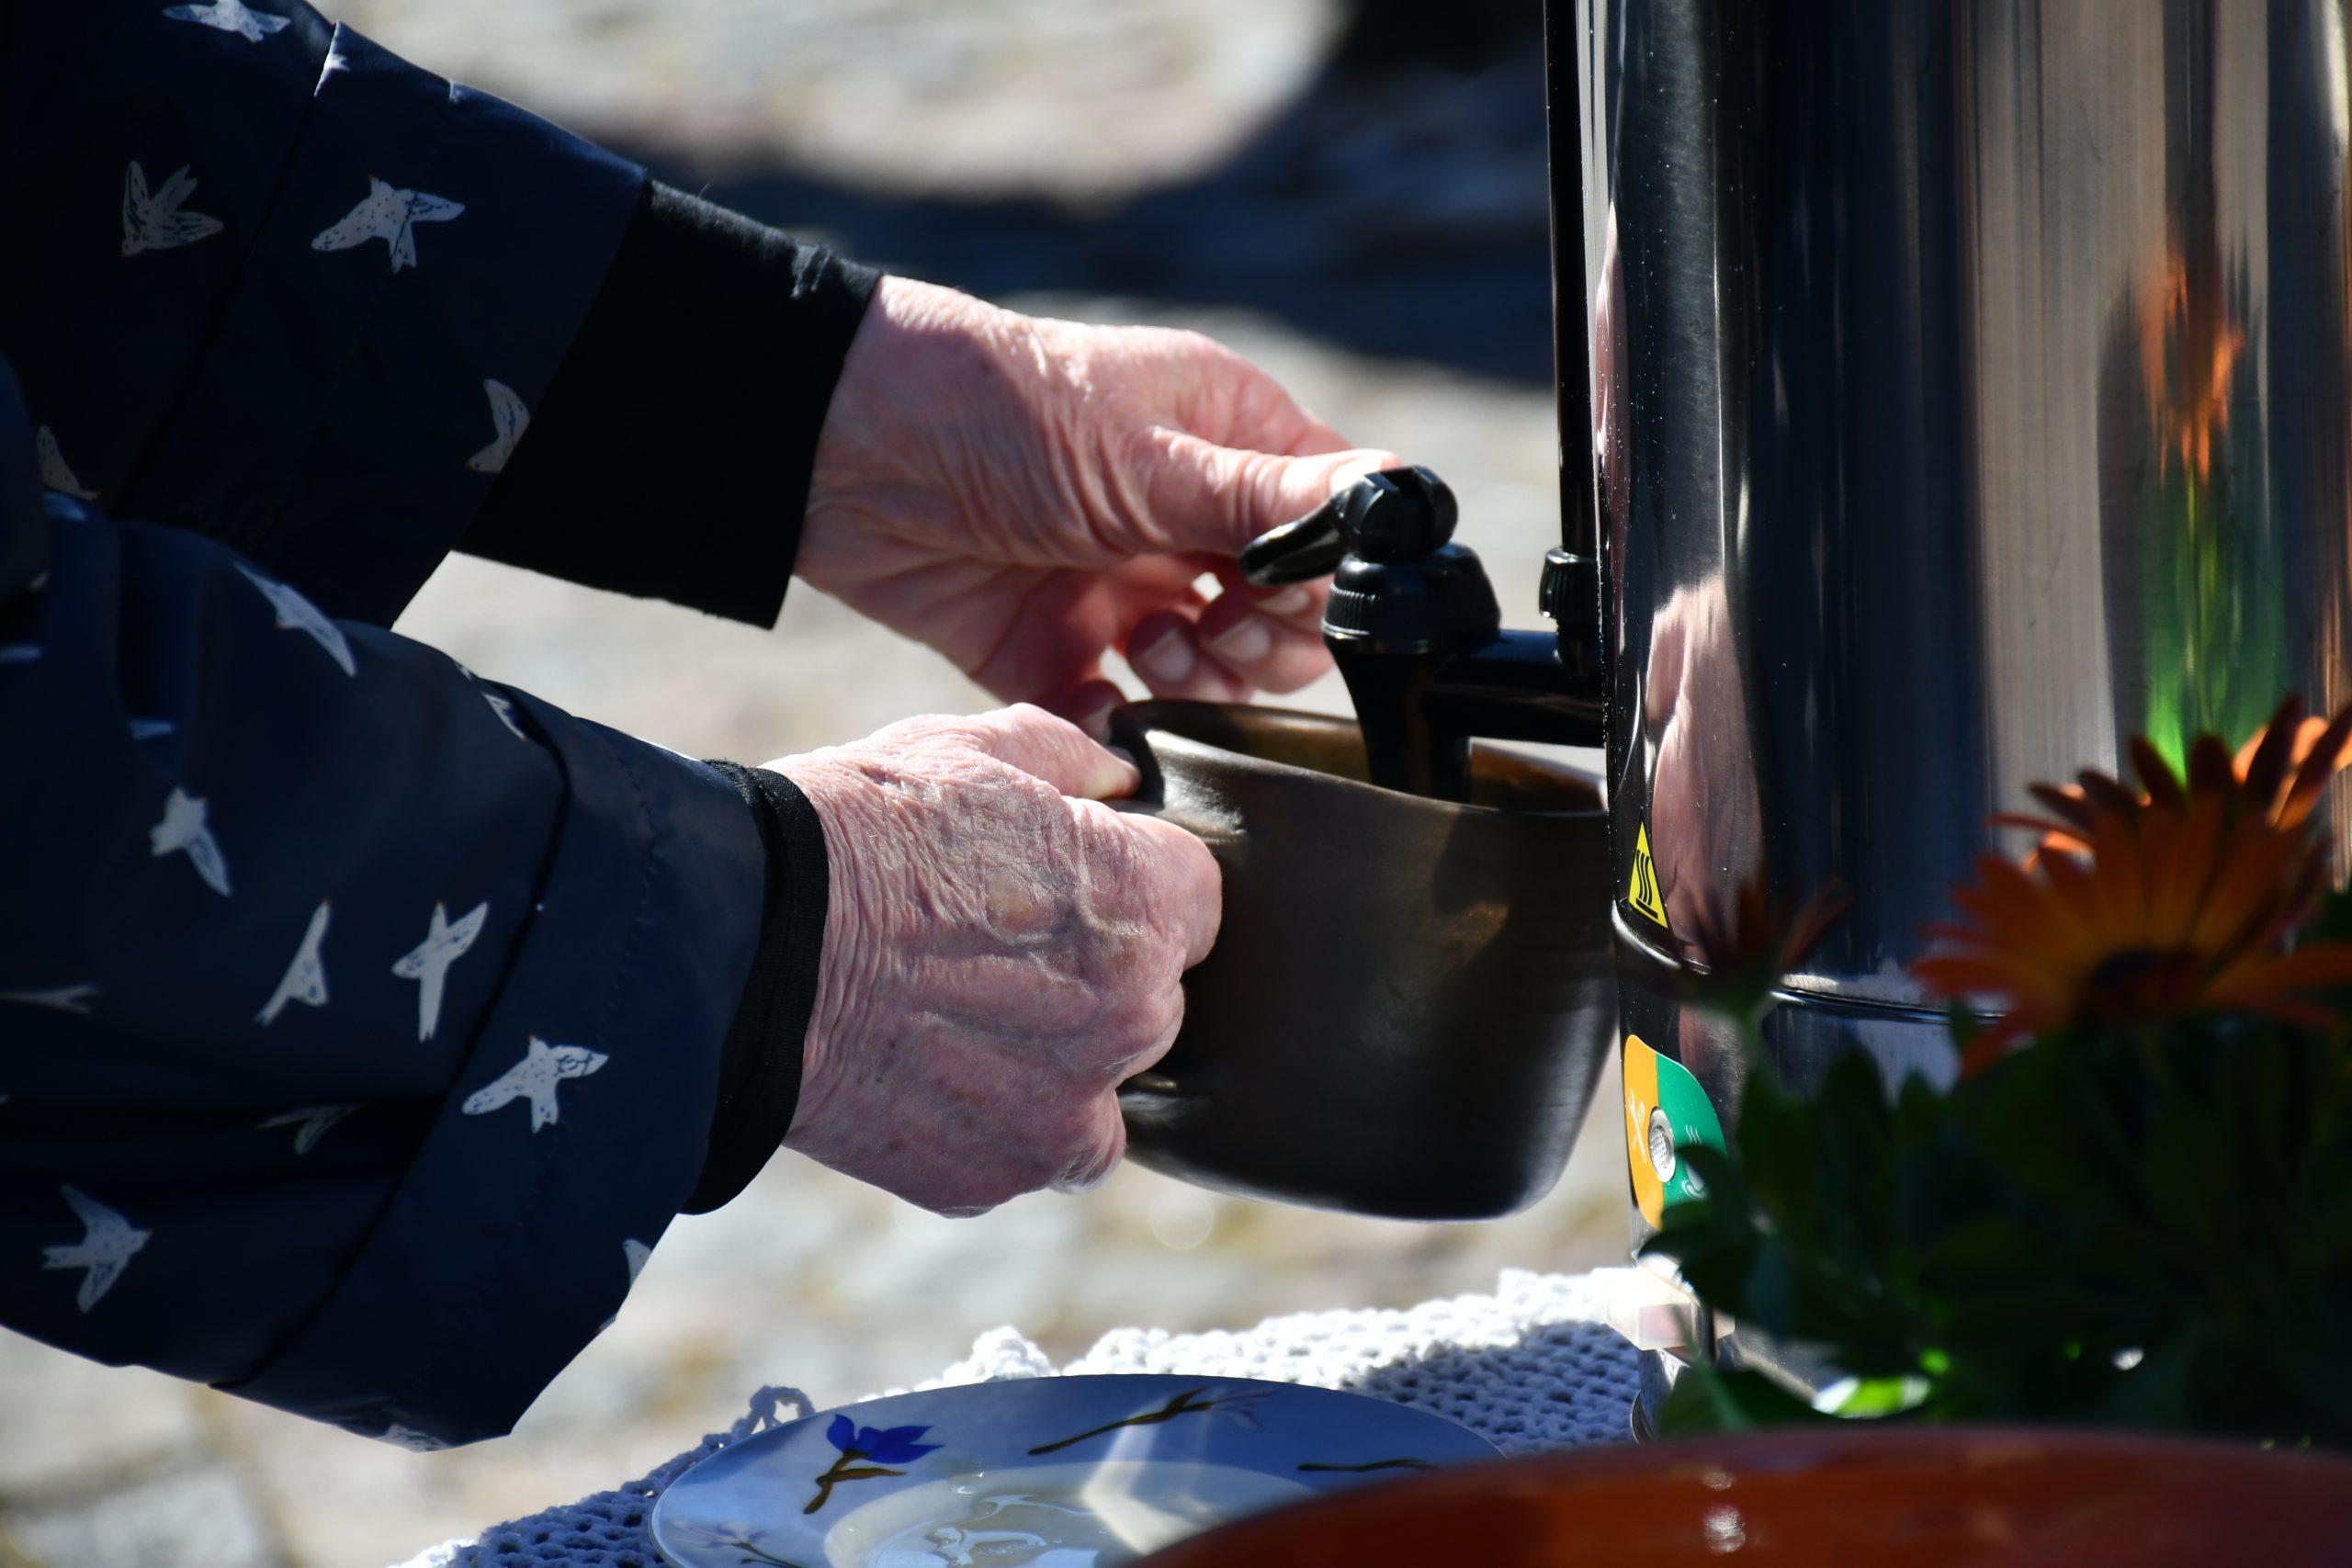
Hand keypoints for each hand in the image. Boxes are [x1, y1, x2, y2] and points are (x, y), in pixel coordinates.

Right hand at [767, 704, 1219, 1214]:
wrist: (736, 950)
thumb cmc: (850, 834)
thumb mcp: (966, 749)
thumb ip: (1072, 761)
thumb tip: (1119, 778)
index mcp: (1142, 903)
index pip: (1196, 898)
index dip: (1132, 881)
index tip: (1070, 882)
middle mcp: (1129, 1017)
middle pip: (1154, 997)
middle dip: (1095, 974)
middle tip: (993, 947)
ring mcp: (1064, 1111)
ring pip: (1098, 1089)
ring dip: (1053, 1060)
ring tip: (953, 1013)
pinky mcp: (995, 1175)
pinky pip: (1025, 1150)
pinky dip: (992, 1122)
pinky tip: (923, 1068)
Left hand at [800, 278, 1395, 730]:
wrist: (846, 453)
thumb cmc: (1002, 409)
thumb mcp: (1148, 455)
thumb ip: (1266, 498)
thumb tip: (1397, 494)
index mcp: (1227, 444)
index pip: (1327, 527)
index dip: (1324, 575)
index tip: (1279, 589)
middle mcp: (1184, 519)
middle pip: (1282, 616)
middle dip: (1263, 638)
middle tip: (1210, 622)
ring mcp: (1122, 588)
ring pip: (1211, 676)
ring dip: (1198, 678)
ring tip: (1147, 642)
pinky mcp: (1055, 651)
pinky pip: (1117, 715)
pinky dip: (1117, 725)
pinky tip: (1098, 698)